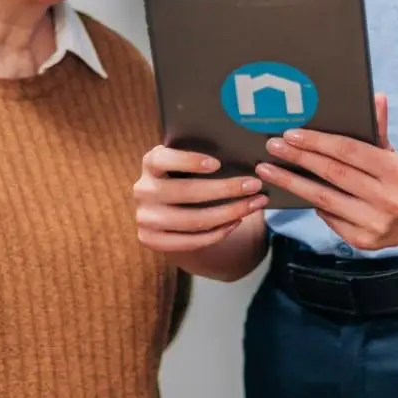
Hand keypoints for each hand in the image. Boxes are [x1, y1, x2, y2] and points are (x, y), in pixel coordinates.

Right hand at [133, 145, 266, 254]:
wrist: (166, 207)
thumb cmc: (185, 175)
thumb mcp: (185, 163)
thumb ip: (201, 159)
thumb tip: (240, 156)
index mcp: (150, 162)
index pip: (164, 159)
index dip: (189, 161)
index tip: (218, 164)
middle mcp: (143, 189)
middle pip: (187, 192)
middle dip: (226, 189)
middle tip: (255, 185)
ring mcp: (145, 217)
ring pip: (193, 220)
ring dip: (230, 212)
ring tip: (254, 204)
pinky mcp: (150, 240)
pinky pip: (190, 241)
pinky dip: (218, 233)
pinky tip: (237, 221)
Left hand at [256, 94, 397, 251]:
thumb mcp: (393, 153)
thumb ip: (378, 129)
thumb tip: (375, 97)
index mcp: (397, 171)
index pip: (349, 151)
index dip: (318, 142)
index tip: (290, 134)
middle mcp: (388, 199)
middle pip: (333, 174)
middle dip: (298, 159)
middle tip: (271, 147)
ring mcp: (375, 223)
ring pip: (324, 200)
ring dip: (292, 183)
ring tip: (268, 170)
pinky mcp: (363, 242)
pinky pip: (329, 218)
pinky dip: (312, 203)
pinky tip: (296, 191)